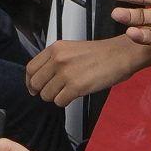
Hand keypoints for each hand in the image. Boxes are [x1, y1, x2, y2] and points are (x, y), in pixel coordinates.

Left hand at [25, 35, 147, 104]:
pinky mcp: (76, 87)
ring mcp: (66, 73)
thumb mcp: (72, 49)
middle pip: (36, 84)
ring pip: (46, 95)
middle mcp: (58, 59)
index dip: (30, 82)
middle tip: (52, 93)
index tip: (33, 88)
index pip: (31, 69)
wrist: (120, 55)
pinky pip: (59, 102)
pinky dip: (65, 102)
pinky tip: (74, 96)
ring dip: (55, 97)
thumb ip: (55, 60)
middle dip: (42, 92)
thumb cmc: (100, 54)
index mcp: (55, 49)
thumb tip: (43, 78)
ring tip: (68, 92)